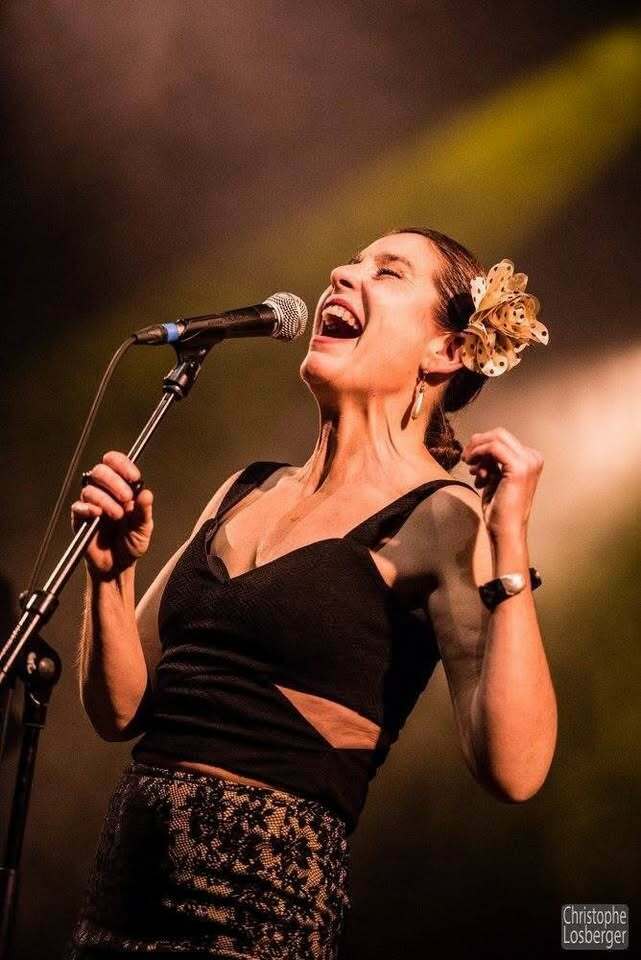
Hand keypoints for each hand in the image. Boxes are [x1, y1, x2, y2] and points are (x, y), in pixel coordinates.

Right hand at [71, 451, 153, 578]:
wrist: (118, 566)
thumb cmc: (131, 543)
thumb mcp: (144, 527)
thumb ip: (144, 511)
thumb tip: (146, 493)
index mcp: (121, 488)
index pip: (116, 463)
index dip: (123, 464)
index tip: (134, 477)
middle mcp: (104, 492)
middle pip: (100, 471)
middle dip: (114, 481)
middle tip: (126, 498)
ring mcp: (91, 505)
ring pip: (90, 489)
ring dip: (105, 499)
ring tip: (118, 515)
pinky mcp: (79, 519)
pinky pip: (78, 507)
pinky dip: (88, 508)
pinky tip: (97, 514)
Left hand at [461, 428, 542, 539]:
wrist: (506, 530)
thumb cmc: (499, 508)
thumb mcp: (495, 478)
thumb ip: (491, 462)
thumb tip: (476, 445)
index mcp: (531, 459)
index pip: (502, 439)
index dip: (482, 447)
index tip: (471, 463)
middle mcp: (533, 457)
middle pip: (499, 434)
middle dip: (478, 443)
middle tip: (466, 458)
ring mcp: (528, 461)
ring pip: (495, 437)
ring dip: (476, 449)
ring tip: (470, 467)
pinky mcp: (519, 467)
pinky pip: (493, 447)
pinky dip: (478, 453)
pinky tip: (473, 469)